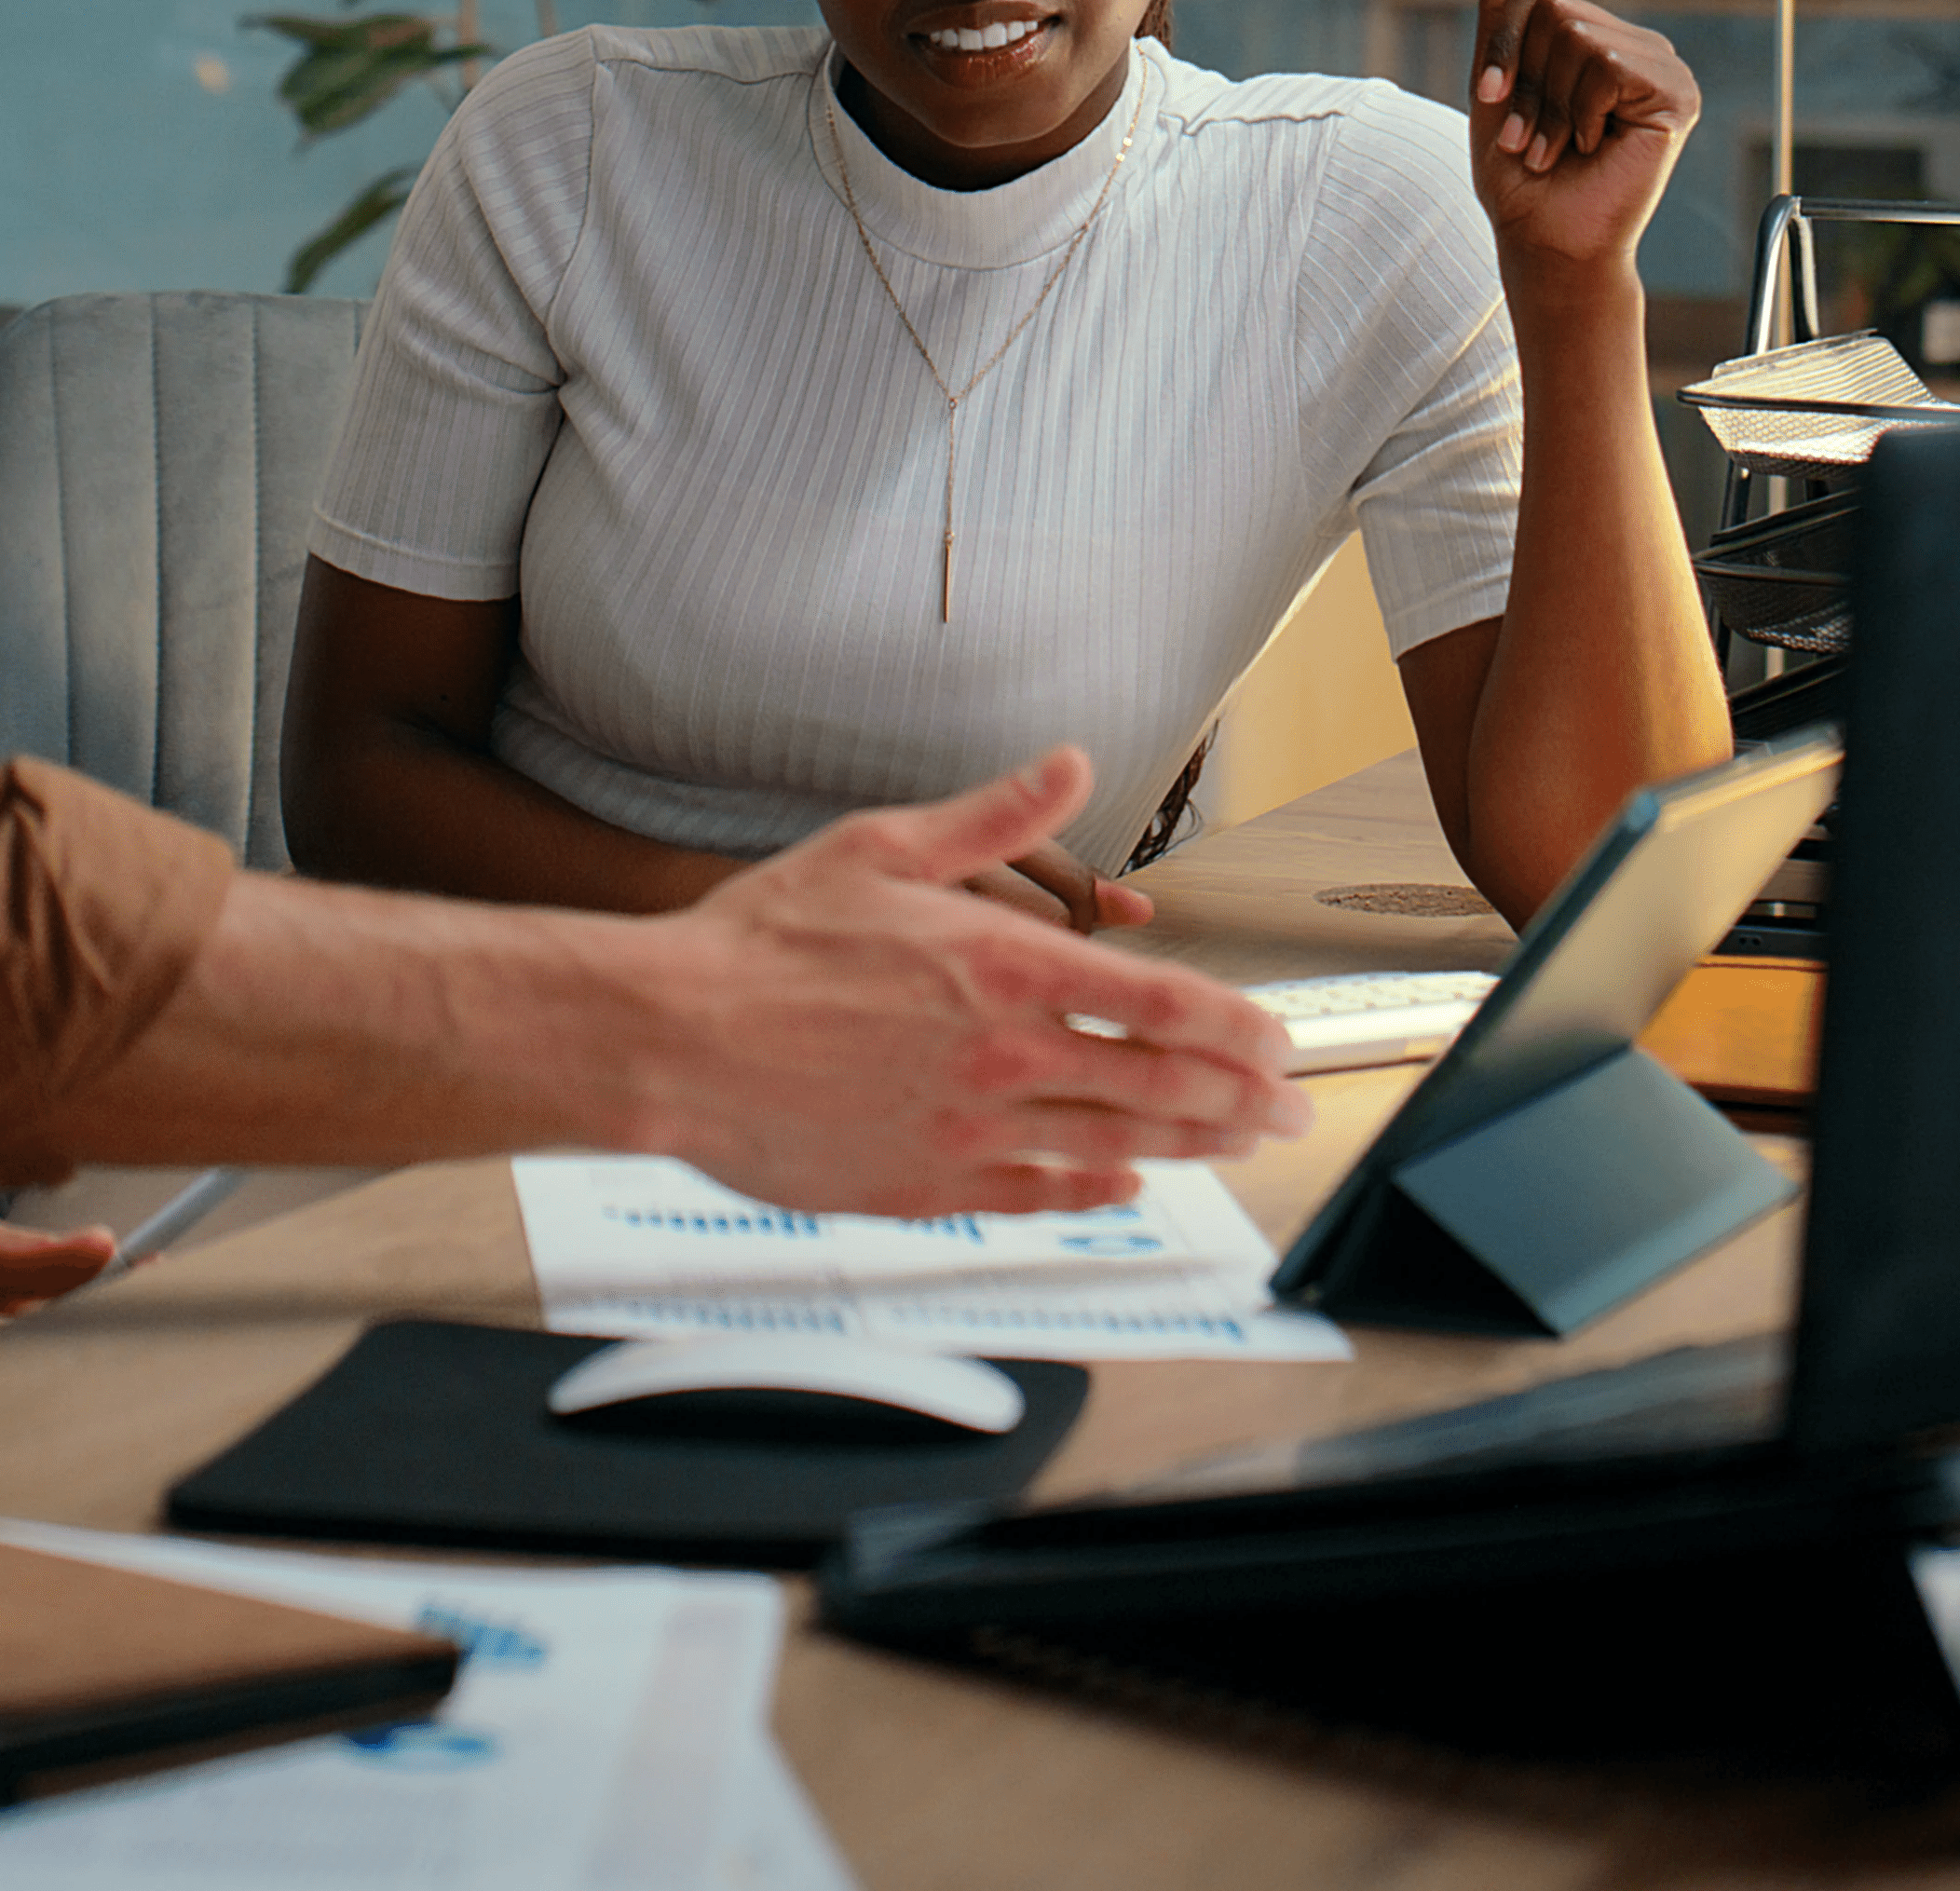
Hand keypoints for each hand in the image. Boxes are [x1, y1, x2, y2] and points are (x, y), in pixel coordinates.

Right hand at [643, 752, 1305, 1213]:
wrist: (670, 1039)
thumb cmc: (760, 942)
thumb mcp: (881, 844)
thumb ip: (992, 815)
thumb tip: (1068, 764)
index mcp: (1006, 968)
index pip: (1168, 1007)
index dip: (1242, 1030)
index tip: (1282, 1042)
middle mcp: (1006, 1057)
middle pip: (1164, 1087)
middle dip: (1245, 1101)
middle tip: (1289, 1110)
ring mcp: (971, 1131)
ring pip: (1118, 1147)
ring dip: (1193, 1147)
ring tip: (1235, 1146)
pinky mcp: (927, 1186)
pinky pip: (1040, 1196)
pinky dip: (1098, 1190)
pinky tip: (1125, 1181)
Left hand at [1467, 0, 1697, 286]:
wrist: (1544, 240)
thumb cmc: (1519, 171)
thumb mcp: (1495, 78)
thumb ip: (1505, 7)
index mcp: (1599, 38)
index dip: (1501, 47)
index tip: (1494, 101)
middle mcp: (1637, 46)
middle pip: (1551, 7)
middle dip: (1524, 78)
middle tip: (1532, 136)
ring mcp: (1662, 68)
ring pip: (1575, 32)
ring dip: (1547, 103)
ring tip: (1558, 147)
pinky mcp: (1677, 96)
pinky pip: (1604, 65)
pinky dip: (1580, 111)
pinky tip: (1594, 146)